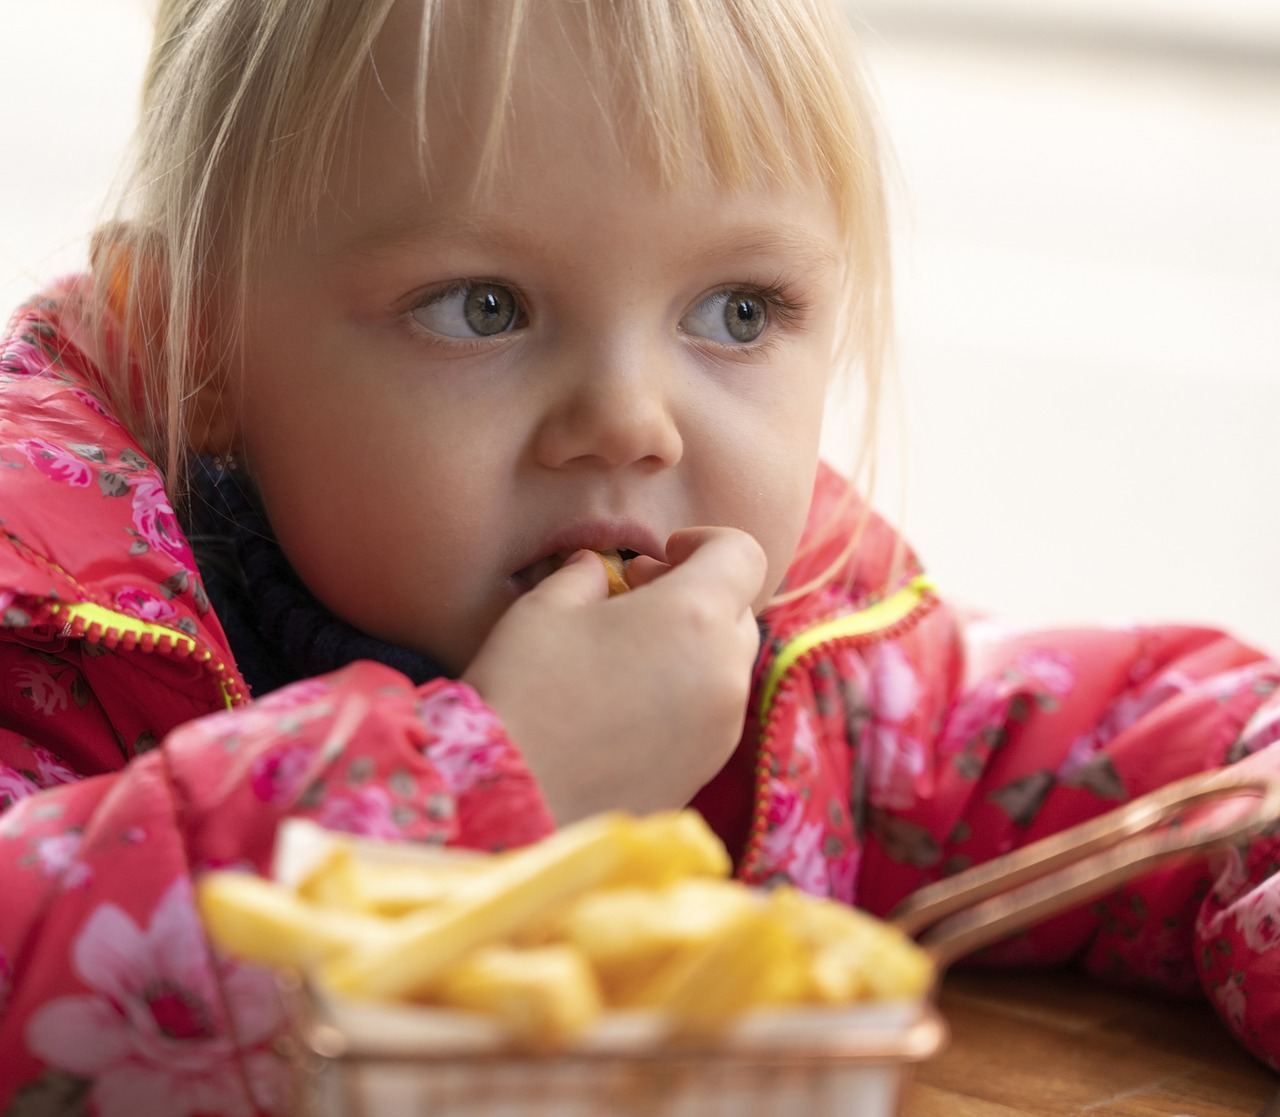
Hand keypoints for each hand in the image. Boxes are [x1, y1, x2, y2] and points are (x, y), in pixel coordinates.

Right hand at [462, 526, 765, 824]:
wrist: (511, 802)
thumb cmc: (523, 690)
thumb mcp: (545, 609)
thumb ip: (584, 575)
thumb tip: (597, 569)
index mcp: (695, 617)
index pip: (743, 554)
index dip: (706, 541)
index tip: (661, 554)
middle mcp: (725, 673)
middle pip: (738, 611)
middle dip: (696, 594)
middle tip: (637, 597)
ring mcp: (721, 729)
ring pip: (726, 666)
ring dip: (692, 646)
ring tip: (627, 653)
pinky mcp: (705, 770)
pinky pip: (711, 714)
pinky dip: (685, 694)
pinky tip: (626, 704)